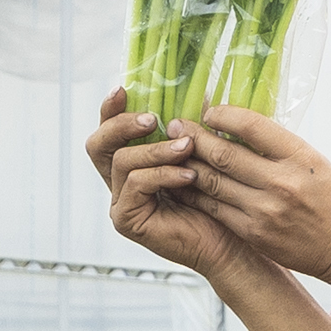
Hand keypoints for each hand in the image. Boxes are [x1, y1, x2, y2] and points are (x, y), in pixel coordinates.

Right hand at [85, 87, 248, 282]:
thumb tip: (198, 91)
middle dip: (121, 125)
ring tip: (187, 147)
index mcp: (133, 164)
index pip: (109, 132)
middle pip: (98, 145)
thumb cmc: (219, 200)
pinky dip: (163, 174)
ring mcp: (121, 202)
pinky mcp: (128, 220)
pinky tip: (189, 175)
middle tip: (151, 119)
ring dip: (156, 150)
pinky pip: (137, 185)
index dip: (110, 109)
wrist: (232, 241)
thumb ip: (190, 128)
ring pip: (122, 162)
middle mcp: (120, 182)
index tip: (123, 89)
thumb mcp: (202, 155)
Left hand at [175, 105, 330, 285]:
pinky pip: (214, 208)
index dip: (222, 114)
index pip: (251, 125)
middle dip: (194, 137)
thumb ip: (277, 145)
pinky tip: (183, 182)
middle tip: (176, 125)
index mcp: (299, 157)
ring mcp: (265, 211)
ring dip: (188, 164)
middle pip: (224, 154)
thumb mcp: (314, 160)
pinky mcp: (254, 234)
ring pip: (212, 181)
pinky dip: (195, 193)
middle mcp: (281, 183)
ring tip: (173, 151)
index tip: (210, 111)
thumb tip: (235, 125)